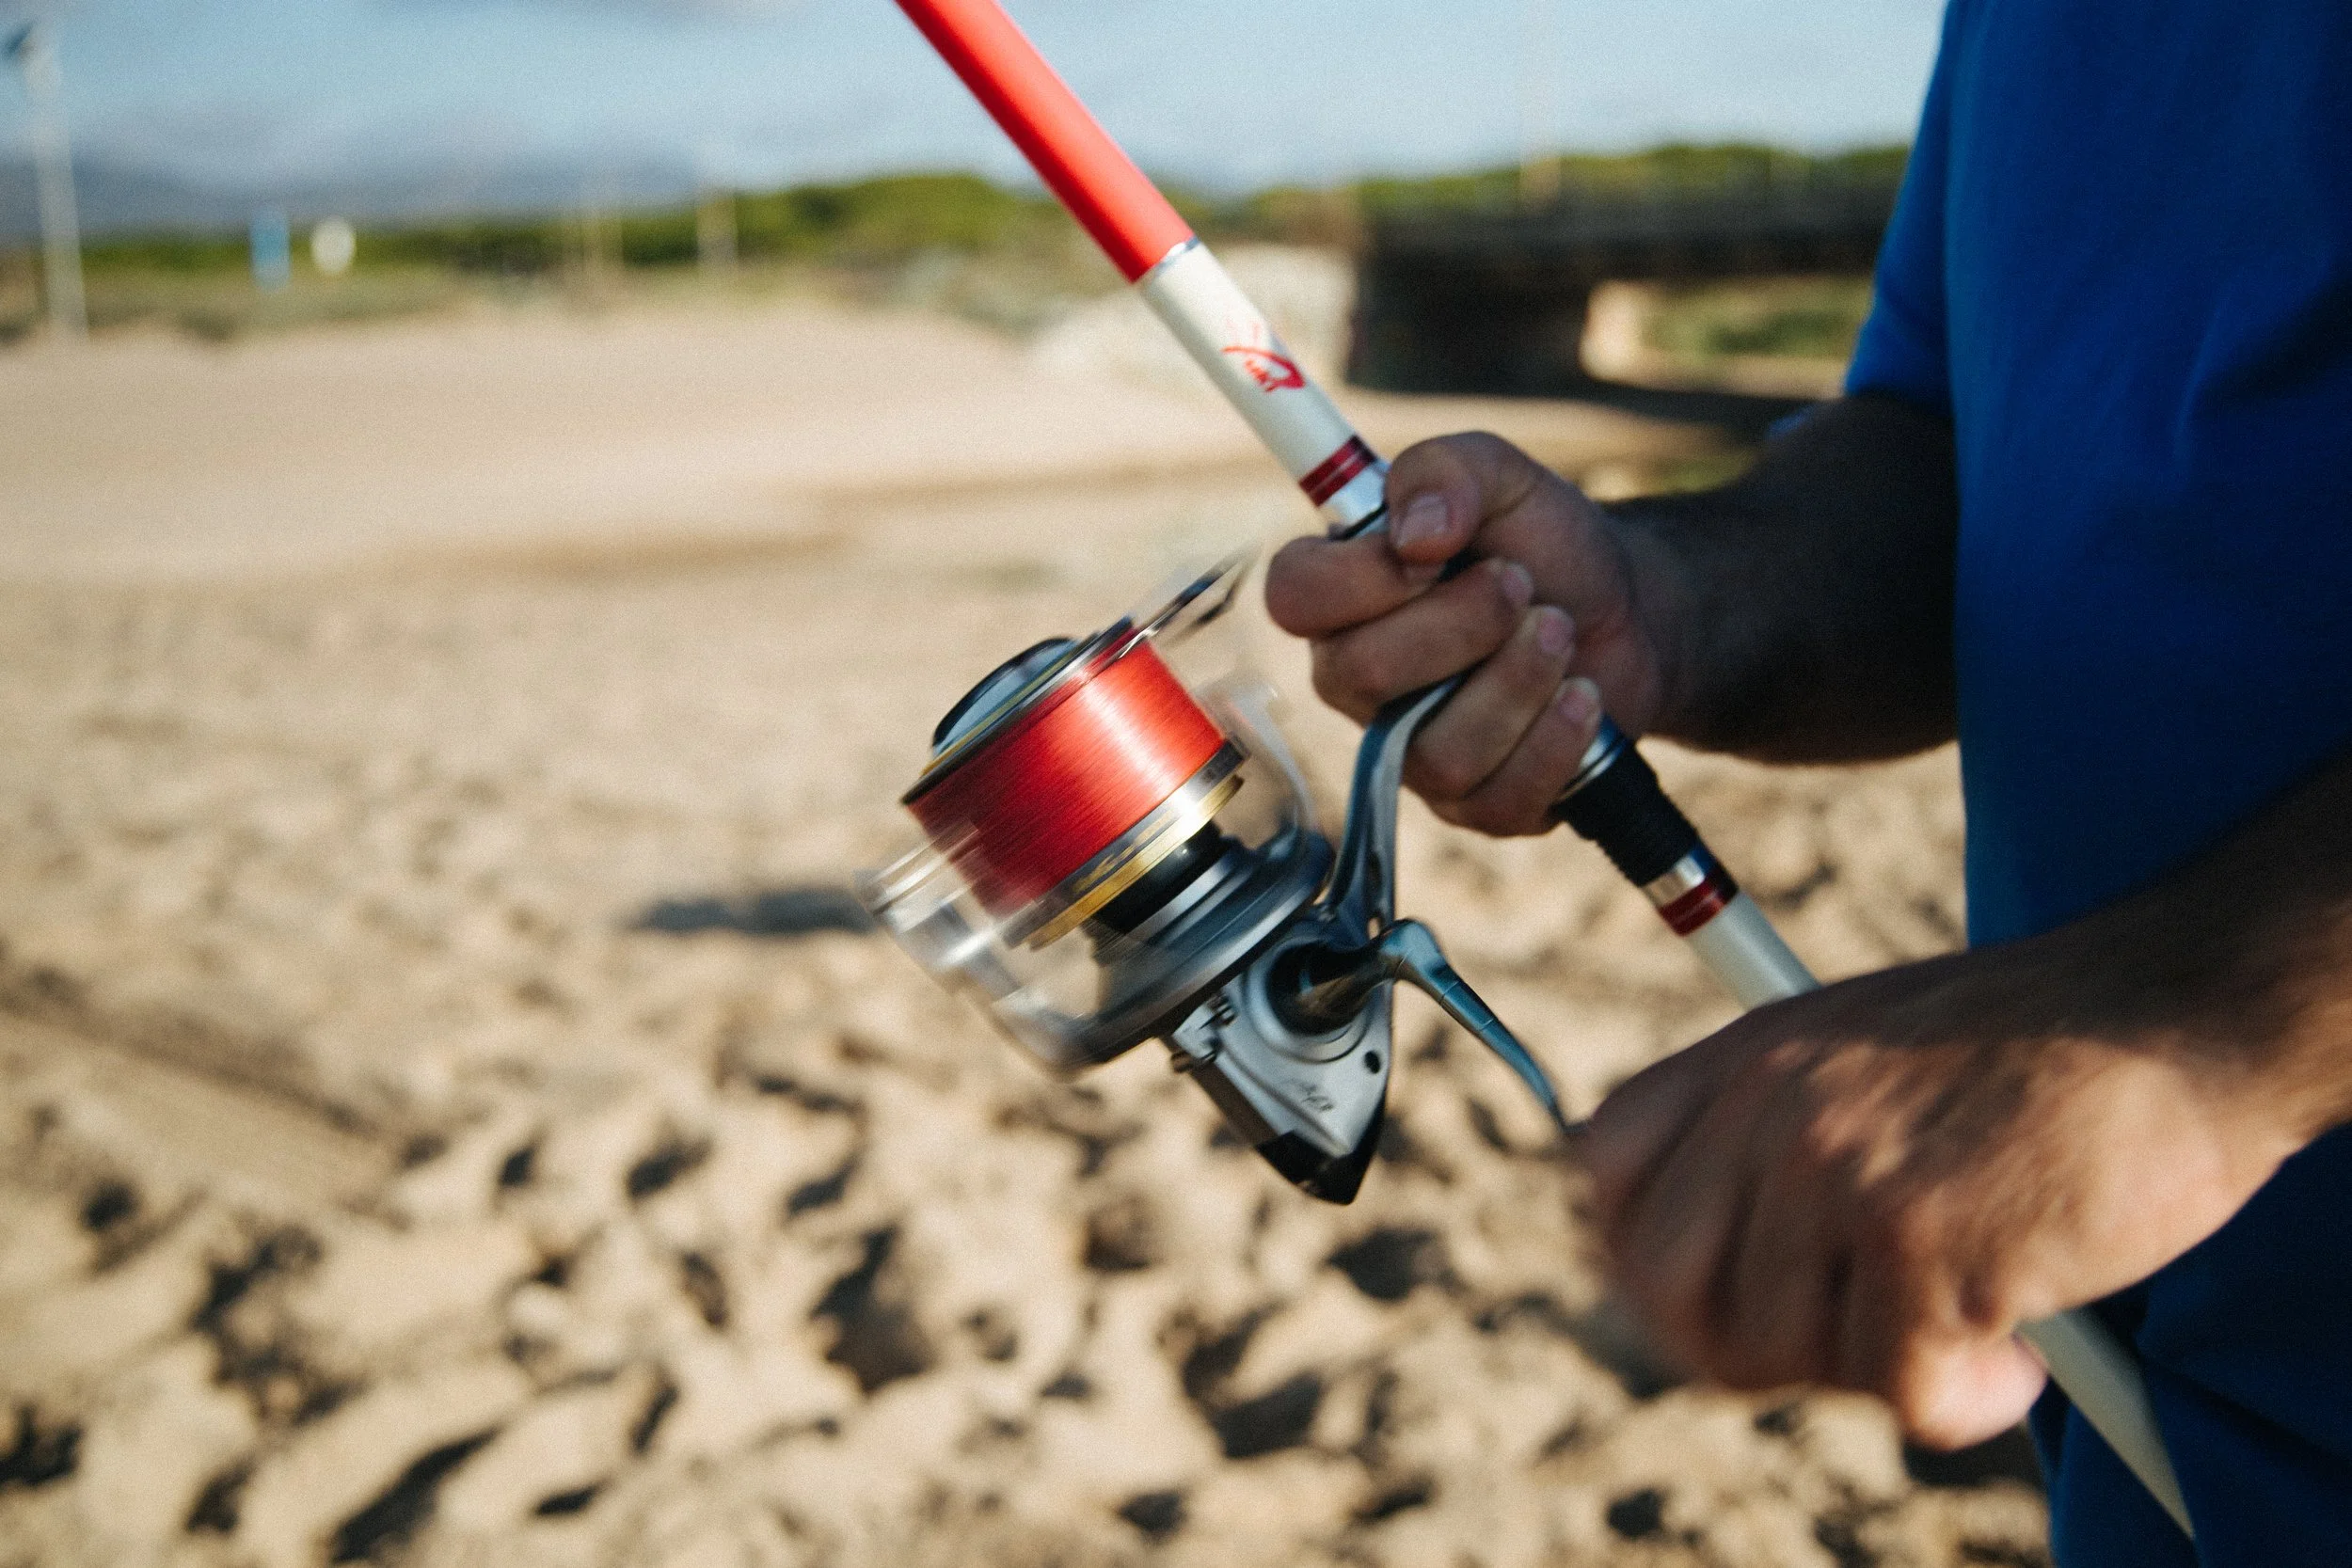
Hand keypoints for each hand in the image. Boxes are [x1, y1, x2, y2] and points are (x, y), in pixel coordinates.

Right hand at [1264, 433, 1682, 835]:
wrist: (1630, 611)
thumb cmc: (1543, 543)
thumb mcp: (1502, 477)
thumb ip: (1446, 472)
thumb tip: (1416, 531)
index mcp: (1342, 598)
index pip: (1292, 596)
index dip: (1361, 577)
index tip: (1436, 551)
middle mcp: (1359, 680)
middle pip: (1362, 674)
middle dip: (1464, 622)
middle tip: (1522, 583)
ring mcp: (1412, 751)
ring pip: (1435, 752)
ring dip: (1519, 680)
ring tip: (1560, 633)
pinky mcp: (1475, 803)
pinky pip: (1496, 799)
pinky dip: (1555, 740)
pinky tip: (1582, 697)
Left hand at [1582, 946, 2299, 1446]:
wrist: (2180, 1014)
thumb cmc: (2035, 1049)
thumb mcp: (1858, 1043)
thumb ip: (1770, 1125)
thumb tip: (1688, 1266)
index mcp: (1746, 1053)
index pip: (1605, 1171)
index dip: (1651, 1253)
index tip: (1738, 1285)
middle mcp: (1771, 1108)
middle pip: (1669, 1289)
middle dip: (1756, 1339)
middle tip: (1859, 1328)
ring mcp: (1836, 1174)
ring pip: (1775, 1350)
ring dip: (1873, 1365)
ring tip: (1959, 1313)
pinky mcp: (1919, 1247)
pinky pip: (1898, 1395)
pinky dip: (1971, 1401)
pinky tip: (2021, 1350)